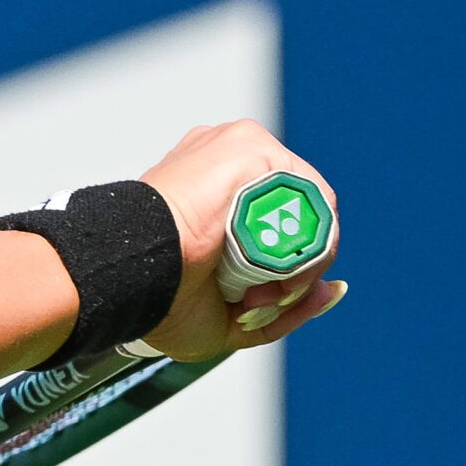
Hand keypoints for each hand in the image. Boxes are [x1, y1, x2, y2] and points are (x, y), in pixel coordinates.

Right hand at [138, 119, 347, 359]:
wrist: (130, 273)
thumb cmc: (159, 295)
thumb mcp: (229, 316)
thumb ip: (283, 304)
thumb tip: (335, 289)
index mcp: (217, 195)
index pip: (282, 229)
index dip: (281, 273)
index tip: (249, 301)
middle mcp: (232, 167)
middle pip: (300, 222)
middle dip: (289, 272)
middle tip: (249, 299)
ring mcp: (244, 153)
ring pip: (309, 214)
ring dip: (294, 264)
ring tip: (252, 290)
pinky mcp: (253, 149)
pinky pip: (309, 202)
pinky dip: (300, 246)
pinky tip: (263, 269)